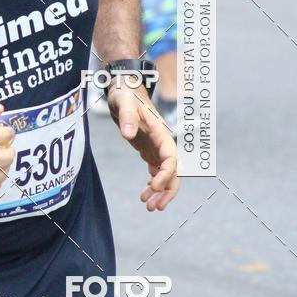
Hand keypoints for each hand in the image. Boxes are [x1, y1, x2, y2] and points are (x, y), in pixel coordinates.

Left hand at [106, 84, 179, 210]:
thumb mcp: (123, 102)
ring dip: (160, 191)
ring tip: (148, 206)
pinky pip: (156, 170)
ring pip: (165, 174)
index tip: (154, 188)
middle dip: (167, 190)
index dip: (166, 175)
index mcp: (161, 132)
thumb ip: (127, 117)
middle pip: (173, 171)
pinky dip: (153, 184)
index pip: (171, 158)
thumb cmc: (124, 93)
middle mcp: (162, 141)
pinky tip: (146, 195)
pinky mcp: (149, 148)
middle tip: (154, 208)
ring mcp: (157, 146)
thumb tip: (128, 135)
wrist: (123, 88)